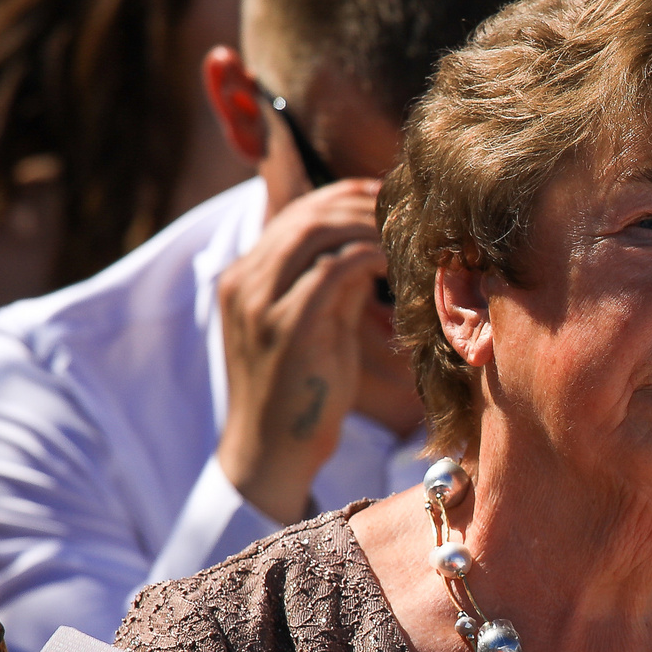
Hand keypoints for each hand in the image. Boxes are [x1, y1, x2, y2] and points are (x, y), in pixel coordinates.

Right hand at [215, 179, 388, 522]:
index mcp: (244, 276)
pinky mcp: (285, 327)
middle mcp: (243, 281)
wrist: (271, 455)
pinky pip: (331, 269)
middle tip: (408, 209)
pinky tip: (394, 264)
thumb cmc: (303, 394)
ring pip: (316, 232)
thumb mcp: (315, 326)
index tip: (389, 197)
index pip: (296, 212)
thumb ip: (333, 285)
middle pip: (307, 214)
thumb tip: (372, 246)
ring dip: (368, 226)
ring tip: (405, 235)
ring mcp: (258, 302)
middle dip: (362, 203)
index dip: (346, 197)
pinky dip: (368, 256)